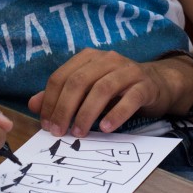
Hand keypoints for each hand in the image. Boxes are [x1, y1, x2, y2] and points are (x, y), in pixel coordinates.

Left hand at [28, 48, 192, 137]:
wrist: (158, 84)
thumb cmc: (118, 89)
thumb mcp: (88, 90)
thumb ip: (61, 96)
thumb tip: (33, 104)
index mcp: (88, 58)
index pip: (61, 77)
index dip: (51, 101)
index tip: (47, 125)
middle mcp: (107, 59)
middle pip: (79, 81)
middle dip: (65, 108)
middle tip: (59, 132)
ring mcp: (128, 70)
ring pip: (102, 88)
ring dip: (87, 113)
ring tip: (79, 134)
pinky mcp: (145, 85)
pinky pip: (129, 98)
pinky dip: (116, 114)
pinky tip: (105, 128)